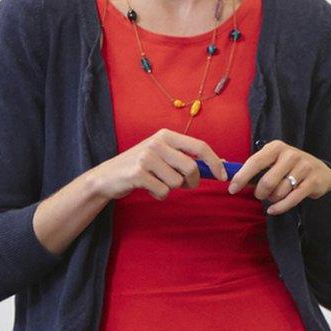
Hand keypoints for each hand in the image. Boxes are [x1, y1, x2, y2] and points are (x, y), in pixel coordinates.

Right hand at [86, 129, 226, 200]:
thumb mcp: (162, 155)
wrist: (108, 176)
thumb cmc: (141, 167)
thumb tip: (220, 163)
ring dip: (170, 189)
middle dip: (191, 182)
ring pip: (177, 182)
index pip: (199, 146)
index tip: (223, 176)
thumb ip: (187, 156)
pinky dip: (159, 195)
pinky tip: (148, 188)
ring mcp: (146, 157)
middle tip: (184, 186)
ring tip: (157, 182)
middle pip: (191, 168)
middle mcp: (157, 143)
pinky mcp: (138, 173)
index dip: (215, 162)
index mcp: (166, 135)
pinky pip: (163, 192)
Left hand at [228, 140, 330, 215]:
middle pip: (267, 181)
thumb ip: (254, 167)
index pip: (255, 162)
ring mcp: (303, 167)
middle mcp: (290, 154)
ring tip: (275, 196)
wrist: (321, 172)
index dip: (241, 177)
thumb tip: (228, 174)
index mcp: (276, 147)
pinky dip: (280, 207)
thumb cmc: (289, 167)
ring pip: (279, 192)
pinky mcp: (312, 181)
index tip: (232, 189)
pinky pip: (292, 199)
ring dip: (273, 199)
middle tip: (261, 195)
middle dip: (260, 193)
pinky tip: (273, 210)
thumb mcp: (273, 161)